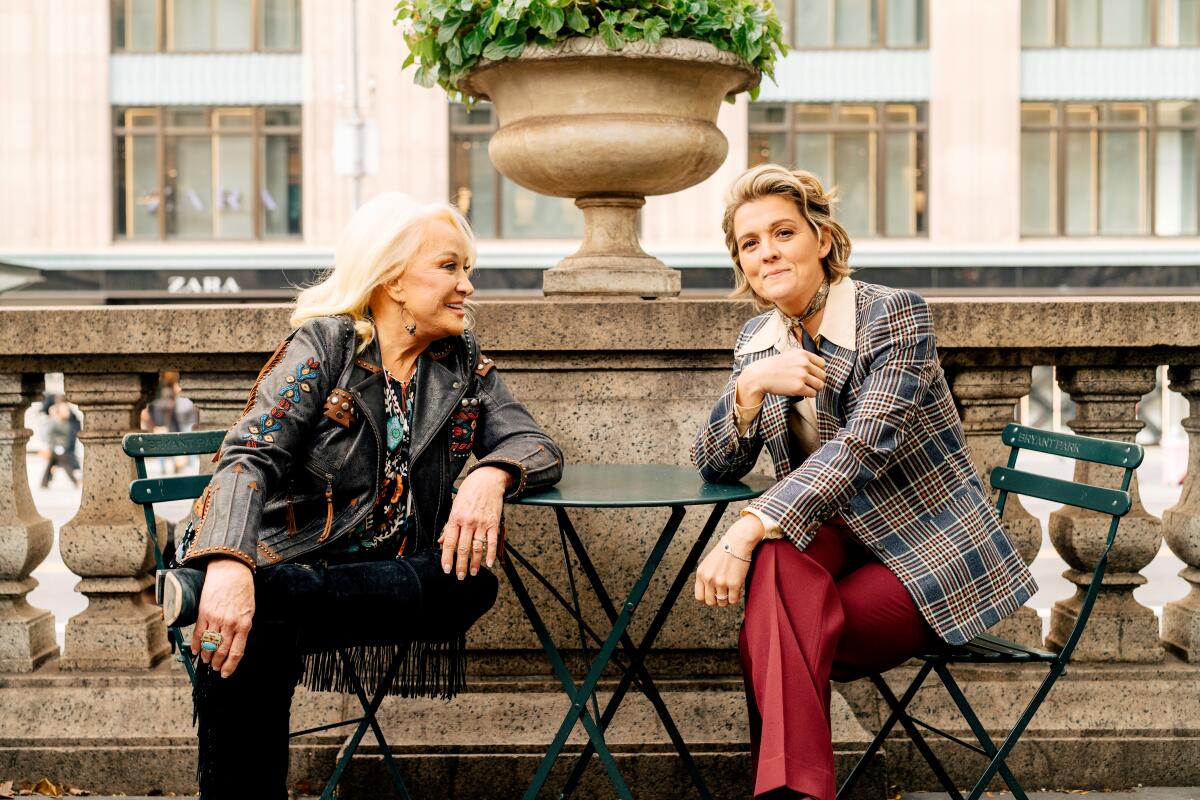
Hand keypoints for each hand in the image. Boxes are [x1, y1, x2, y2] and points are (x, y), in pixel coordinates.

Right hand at [190, 557, 254, 677]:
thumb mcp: (249, 610)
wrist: (231, 570)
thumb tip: (235, 643)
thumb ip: (242, 627)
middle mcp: (230, 624)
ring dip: (206, 655)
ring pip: (209, 644)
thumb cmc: (243, 589)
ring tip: (206, 660)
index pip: (236, 652)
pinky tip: (195, 650)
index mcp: (244, 624)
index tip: (225, 673)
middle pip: (221, 651)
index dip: (230, 666)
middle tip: (214, 667)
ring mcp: (216, 619)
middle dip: (217, 662)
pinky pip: (197, 633)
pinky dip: (195, 644)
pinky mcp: (204, 612)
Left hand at [441, 466, 508, 578]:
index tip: (446, 570)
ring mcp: (481, 523)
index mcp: (455, 518)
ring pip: (477, 548)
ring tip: (472, 573)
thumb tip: (442, 542)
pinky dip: (491, 554)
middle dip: (460, 565)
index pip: (450, 543)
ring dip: (475, 563)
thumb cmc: (469, 492)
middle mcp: (468, 522)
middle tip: (460, 577)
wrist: (487, 479)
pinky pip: (492, 541)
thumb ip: (449, 526)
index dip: (447, 558)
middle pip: (463, 548)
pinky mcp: (493, 523)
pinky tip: (489, 563)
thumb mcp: (455, 507)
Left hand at [694, 514, 764, 607]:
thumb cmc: (724, 551)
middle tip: (723, 594)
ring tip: (730, 592)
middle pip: (710, 602)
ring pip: (722, 603)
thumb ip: (705, 577)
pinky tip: (737, 590)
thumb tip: (708, 592)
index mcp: (701, 574)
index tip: (713, 595)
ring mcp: (721, 582)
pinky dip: (736, 598)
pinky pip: (733, 600)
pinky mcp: (734, 584)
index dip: (707, 597)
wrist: (737, 542)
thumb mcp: (707, 563)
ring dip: (727, 599)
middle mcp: (709, 579)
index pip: (699, 597)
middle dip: (717, 600)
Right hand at [736, 350, 825, 407]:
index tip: (811, 375)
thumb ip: (804, 359)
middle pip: (823, 375)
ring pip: (820, 385)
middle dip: (817, 380)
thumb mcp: (790, 356)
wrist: (759, 376)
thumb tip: (818, 368)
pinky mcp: (799, 387)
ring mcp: (802, 375)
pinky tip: (800, 392)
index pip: (822, 364)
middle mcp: (804, 363)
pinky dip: (808, 395)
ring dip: (814, 388)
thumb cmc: (773, 367)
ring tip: (805, 388)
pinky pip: (813, 393)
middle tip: (808, 383)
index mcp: (803, 354)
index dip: (818, 371)